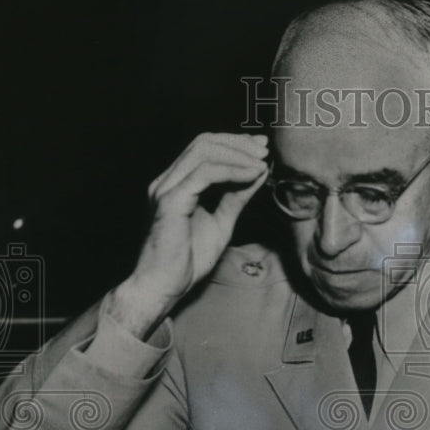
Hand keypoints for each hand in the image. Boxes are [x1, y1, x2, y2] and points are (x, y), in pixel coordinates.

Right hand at [113, 132, 268, 337]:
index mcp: (176, 184)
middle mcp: (167, 180)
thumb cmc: (186, 261)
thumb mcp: (221, 222)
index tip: (261, 149)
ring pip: (203, 152)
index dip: (234, 143)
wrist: (164, 287)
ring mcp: (166, 188)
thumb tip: (257, 173)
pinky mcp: (170, 201)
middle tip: (265, 151)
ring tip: (262, 163)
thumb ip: (236, 197)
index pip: (204, 148)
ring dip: (238, 154)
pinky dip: (232, 171)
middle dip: (238, 143)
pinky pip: (205, 174)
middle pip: (203, 142)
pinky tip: (252, 175)